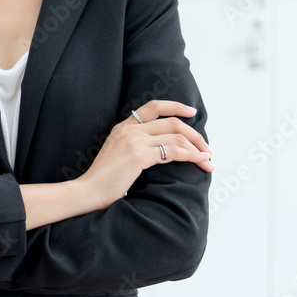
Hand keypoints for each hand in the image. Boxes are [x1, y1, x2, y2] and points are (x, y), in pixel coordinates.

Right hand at [78, 99, 213, 211]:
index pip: (153, 107)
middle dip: (194, 134)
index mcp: (123, 127)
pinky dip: (191, 156)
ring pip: (176, 136)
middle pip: (171, 122)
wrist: (89, 190)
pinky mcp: (139, 156)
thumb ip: (135, 145)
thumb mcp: (118, 153)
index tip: (192, 112)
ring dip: (197, 147)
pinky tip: (199, 161)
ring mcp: (134, 141)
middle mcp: (129, 130)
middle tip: (206, 147)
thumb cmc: (104, 179)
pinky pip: (173, 151)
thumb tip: (159, 149)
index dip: (175, 106)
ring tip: (207, 158)